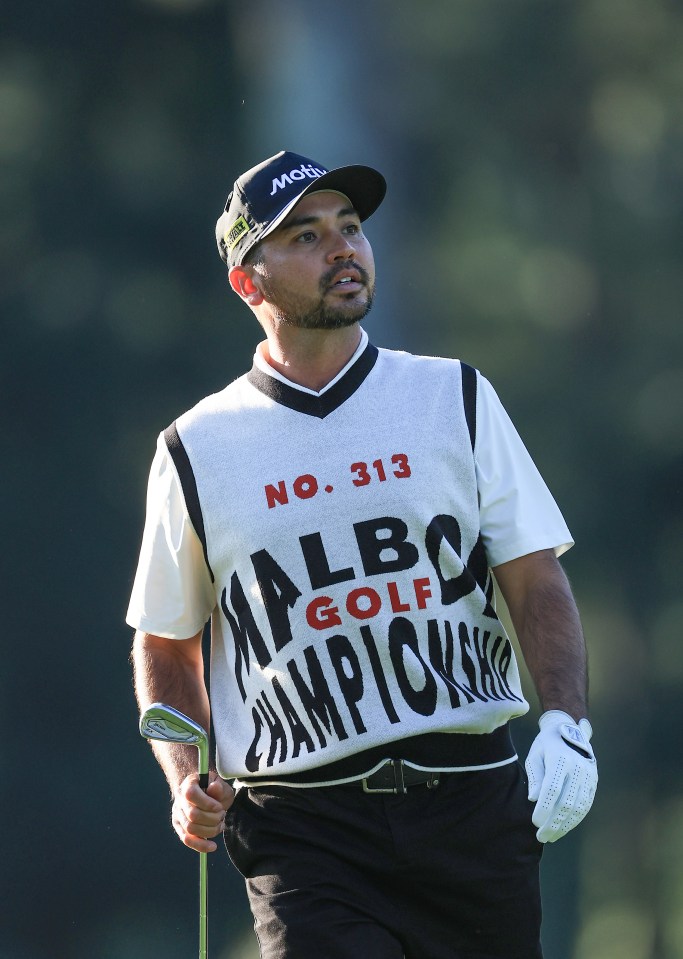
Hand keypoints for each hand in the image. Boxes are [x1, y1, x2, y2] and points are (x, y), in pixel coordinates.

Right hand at [171, 773, 234, 852]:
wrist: (204, 793)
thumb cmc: (214, 789)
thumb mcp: (220, 784)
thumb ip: (219, 787)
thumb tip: (214, 787)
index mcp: (188, 784)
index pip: (191, 794)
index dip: (207, 803)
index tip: (219, 807)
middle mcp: (179, 799)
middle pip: (193, 815)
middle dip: (212, 818)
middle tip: (222, 815)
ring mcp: (177, 814)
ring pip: (190, 829)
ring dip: (210, 830)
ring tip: (220, 824)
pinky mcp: (179, 827)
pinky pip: (187, 840)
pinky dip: (200, 845)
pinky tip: (212, 846)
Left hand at [525, 710, 597, 842]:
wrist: (570, 730)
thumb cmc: (546, 745)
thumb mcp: (535, 755)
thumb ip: (536, 777)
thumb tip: (535, 800)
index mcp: (560, 758)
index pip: (552, 789)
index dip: (544, 808)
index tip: (535, 822)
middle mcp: (577, 768)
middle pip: (566, 802)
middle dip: (553, 822)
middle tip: (541, 836)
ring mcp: (588, 776)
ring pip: (578, 807)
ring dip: (565, 825)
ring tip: (551, 836)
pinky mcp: (593, 782)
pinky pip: (585, 805)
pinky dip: (574, 819)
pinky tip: (564, 827)